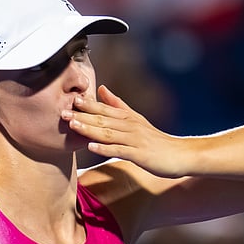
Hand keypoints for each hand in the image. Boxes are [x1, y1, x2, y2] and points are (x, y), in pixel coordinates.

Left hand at [63, 85, 185, 177]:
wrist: (180, 155)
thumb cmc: (156, 140)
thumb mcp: (136, 119)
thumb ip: (118, 105)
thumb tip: (102, 88)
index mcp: (128, 118)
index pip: (105, 109)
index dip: (87, 104)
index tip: (70, 99)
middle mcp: (130, 126)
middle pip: (103, 119)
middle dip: (82, 116)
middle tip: (62, 113)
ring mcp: (135, 140)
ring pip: (108, 133)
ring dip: (90, 129)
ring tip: (73, 126)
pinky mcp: (139, 155)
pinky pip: (119, 151)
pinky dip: (105, 148)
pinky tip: (91, 147)